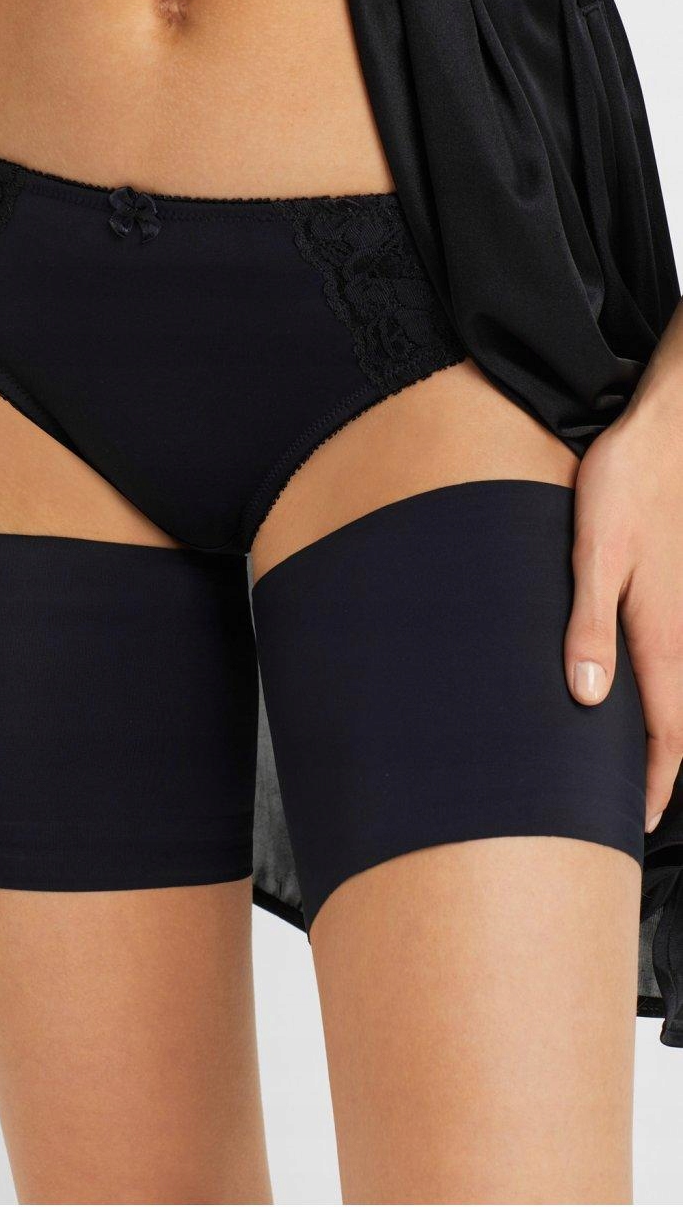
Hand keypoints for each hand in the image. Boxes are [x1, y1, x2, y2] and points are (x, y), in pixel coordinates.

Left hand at [564, 387, 682, 833]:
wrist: (661, 435)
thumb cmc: (625, 488)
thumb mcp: (594, 553)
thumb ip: (589, 624)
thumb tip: (586, 698)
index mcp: (662, 635)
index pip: (667, 732)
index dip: (652, 782)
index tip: (634, 825)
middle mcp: (677, 631)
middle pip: (672, 720)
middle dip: (653, 771)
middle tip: (625, 813)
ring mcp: (675, 612)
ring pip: (667, 691)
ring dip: (653, 735)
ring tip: (622, 770)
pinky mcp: (664, 592)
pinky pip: (662, 659)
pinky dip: (649, 694)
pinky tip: (620, 695)